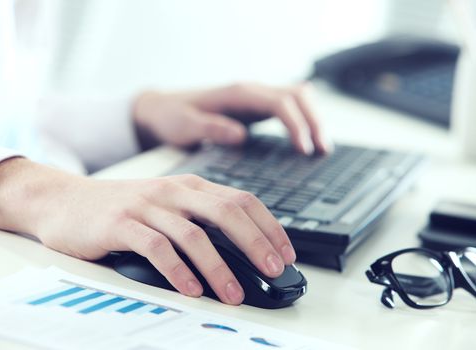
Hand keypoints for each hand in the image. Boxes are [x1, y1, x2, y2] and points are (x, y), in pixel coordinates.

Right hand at [0, 158, 295, 304]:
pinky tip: (191, 289)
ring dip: (219, 268)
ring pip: (194, 234)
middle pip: (227, 212)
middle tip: (274, 270)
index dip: (268, 226)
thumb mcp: (165, 206)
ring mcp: (147, 206)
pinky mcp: (121, 224)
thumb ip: (198, 221)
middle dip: (256, 243)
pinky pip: (157, 247)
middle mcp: (173, 191)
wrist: (64, 200)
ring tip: (235, 294)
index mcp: (189, 186)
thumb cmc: (121, 209)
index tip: (286, 252)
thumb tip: (240, 253)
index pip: (241, 200)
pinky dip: (178, 271)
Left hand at [133, 82, 331, 154]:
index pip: (281, 102)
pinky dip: (303, 122)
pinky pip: (288, 109)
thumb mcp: (184, 125)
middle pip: (297, 96)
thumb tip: (241, 136)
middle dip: (314, 121)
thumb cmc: (172, 117)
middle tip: (323, 151)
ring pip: (297, 99)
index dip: (297, 125)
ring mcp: (255, 99)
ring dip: (313, 120)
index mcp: (238, 94)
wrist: (162, 110)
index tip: (305, 150)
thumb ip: (210, 129)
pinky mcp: (255, 110)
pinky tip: (306, 144)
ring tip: (322, 150)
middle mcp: (251, 92)